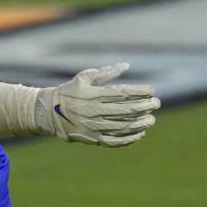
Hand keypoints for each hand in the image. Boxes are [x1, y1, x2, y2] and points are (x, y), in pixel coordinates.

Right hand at [37, 64, 159, 145]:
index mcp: (92, 94)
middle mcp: (93, 110)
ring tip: (152, 119)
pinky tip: (140, 133)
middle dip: (144, 106)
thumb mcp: (84, 77)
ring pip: (123, 126)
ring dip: (140, 123)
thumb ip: (106, 72)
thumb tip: (126, 65)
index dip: (139, 91)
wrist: (50, 112)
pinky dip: (129, 138)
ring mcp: (93, 126)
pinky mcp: (92, 138)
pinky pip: (115, 141)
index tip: (151, 90)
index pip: (121, 92)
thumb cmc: (70, 91)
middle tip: (156, 104)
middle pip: (125, 110)